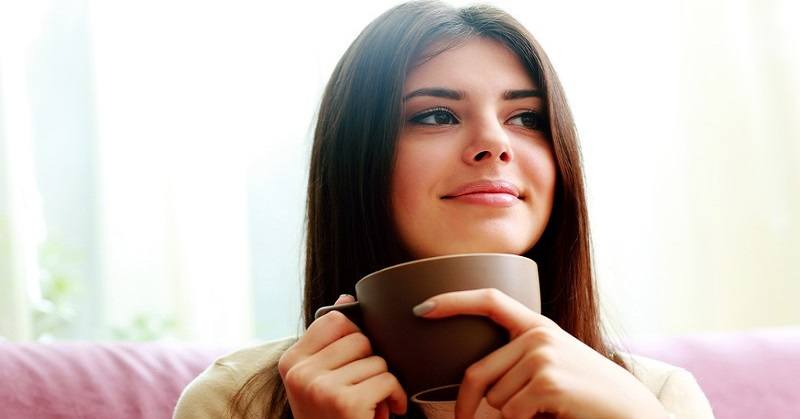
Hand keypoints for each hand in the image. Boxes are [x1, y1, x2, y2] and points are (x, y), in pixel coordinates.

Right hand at [278, 294, 407, 418]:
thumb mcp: (322, 381)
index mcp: (291, 362)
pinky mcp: (344, 402)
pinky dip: (396, 397)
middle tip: (365, 389)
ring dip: (385, 383)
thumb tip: (347, 297)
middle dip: (372, 363)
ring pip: (378, 360)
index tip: (356, 362)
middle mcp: (300, 372)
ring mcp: (320, 386)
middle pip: (360, 338)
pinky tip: (386, 412)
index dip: (356, 337)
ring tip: (373, 404)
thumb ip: (332, 343)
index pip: (335, 320)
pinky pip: (388, 379)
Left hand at [413, 289, 667, 418]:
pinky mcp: (548, 381)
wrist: (634, 414)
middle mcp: (539, 335)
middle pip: (478, 372)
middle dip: (466, 406)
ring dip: (509, 417)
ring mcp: (544, 355)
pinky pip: (510, 413)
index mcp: (538, 326)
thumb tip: (475, 382)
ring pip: (495, 398)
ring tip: (545, 413)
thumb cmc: (587, 397)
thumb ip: (520, 360)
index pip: (490, 300)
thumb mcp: (554, 367)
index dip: (453, 300)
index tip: (421, 308)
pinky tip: (551, 417)